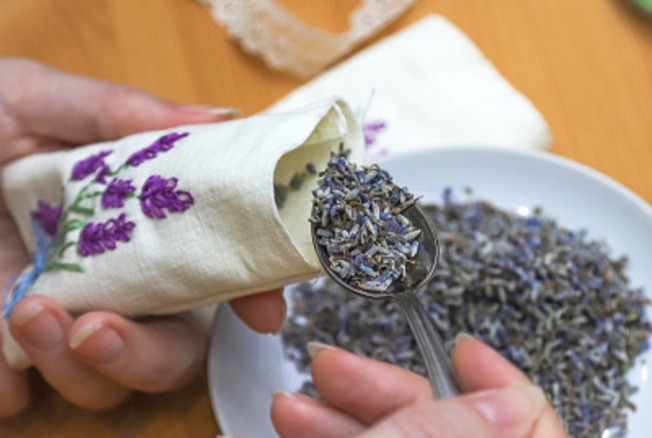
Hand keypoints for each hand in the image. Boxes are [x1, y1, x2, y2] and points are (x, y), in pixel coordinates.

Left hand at [0, 51, 285, 415]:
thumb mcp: (38, 96)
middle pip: (165, 349)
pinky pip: (7, 396)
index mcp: (126, 217)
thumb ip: (127, 116)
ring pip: (96, 384)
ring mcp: (42, 313)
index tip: (260, 312)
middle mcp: (98, 273)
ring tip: (30, 313)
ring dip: (76, 367)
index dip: (242, 295)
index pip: (205, 269)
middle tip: (102, 326)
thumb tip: (222, 122)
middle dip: (148, 355)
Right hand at [271, 335, 566, 437]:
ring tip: (290, 401)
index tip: (457, 343)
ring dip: (339, 414)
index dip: (495, 379)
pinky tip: (293, 422)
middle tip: (328, 365)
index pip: (528, 422)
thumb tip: (508, 400)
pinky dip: (333, 436)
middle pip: (445, 424)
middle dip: (378, 391)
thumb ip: (445, 432)